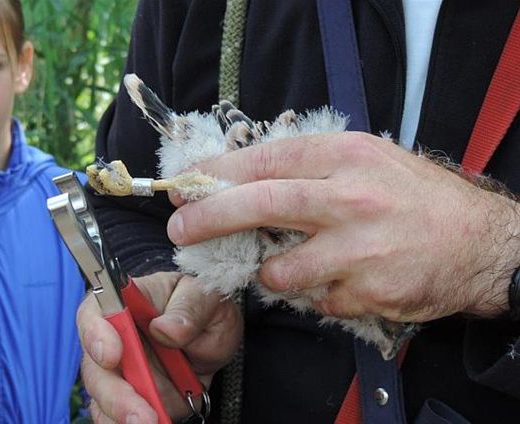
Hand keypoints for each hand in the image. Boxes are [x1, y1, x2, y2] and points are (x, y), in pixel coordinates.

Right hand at [77, 271, 242, 422]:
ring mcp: (121, 371)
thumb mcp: (206, 298)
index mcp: (127, 303)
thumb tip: (164, 329)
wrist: (215, 336)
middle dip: (114, 394)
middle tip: (141, 413)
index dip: (95, 333)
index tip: (111, 355)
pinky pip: (117, 417)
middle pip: (95, 366)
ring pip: (103, 398)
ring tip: (152, 421)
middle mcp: (115, 338)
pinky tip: (154, 423)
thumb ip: (188, 310)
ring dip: (123, 414)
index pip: (95, 313)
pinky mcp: (131, 397)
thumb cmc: (203, 307)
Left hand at [167, 132, 519, 321]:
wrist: (477, 241)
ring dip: (274, 271)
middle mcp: (350, 200)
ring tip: (298, 261)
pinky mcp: (368, 292)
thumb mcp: (367, 159)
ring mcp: (359, 250)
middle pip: (262, 204)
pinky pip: (316, 299)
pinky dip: (316, 292)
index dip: (219, 172)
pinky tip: (343, 278)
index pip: (266, 159)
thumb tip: (247, 177)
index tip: (188, 183)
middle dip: (209, 217)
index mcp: (347, 157)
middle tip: (180, 228)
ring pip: (280, 270)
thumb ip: (311, 167)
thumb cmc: (415, 197)